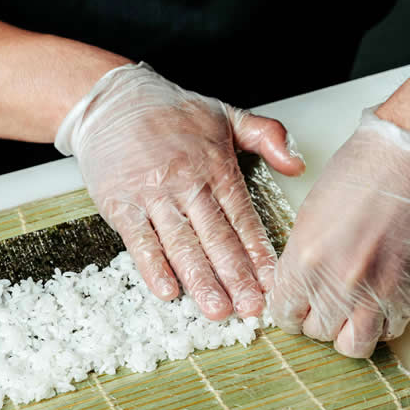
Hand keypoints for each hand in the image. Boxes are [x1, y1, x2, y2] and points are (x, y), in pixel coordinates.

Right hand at [55, 62, 304, 318]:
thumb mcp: (225, 114)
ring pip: (181, 244)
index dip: (259, 252)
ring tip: (216, 309)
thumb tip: (298, 164)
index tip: (273, 282)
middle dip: (236, 276)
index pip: (243, 217)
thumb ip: (267, 137)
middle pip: (216, 237)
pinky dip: (153, 267)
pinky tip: (167, 290)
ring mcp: (153, 195)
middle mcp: (187, 182)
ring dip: (200, 280)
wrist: (111, 100)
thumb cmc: (168, 110)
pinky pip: (139, 240)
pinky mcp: (121, 204)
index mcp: (215, 165)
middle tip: (251, 308)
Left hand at [269, 107, 409, 356]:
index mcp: (304, 259)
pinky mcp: (409, 294)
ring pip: (352, 344)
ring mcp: (375, 293)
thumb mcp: (310, 213)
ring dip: (348, 332)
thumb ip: (301, 256)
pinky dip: (382, 324)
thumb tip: (298, 284)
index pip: (283, 313)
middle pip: (314, 332)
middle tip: (325, 303)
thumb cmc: (365, 170)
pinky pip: (390, 332)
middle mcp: (336, 283)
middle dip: (317, 319)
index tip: (295, 306)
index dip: (288, 311)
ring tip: (351, 312)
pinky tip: (380, 303)